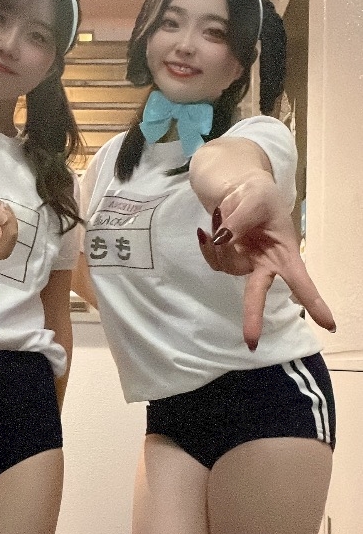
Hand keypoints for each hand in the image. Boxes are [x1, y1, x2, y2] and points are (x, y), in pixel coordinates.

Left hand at [196, 174, 335, 350]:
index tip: (328, 324)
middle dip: (254, 317)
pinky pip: (213, 260)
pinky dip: (207, 245)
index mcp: (284, 253)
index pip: (300, 281)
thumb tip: (222, 239)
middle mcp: (265, 264)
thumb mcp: (254, 199)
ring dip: (222, 243)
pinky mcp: (227, 260)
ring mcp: (244, 264)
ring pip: (227, 266)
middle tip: (252, 343)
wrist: (237, 190)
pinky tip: (206, 231)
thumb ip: (239, 221)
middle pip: (258, 294)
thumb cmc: (257, 195)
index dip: (313, 302)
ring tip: (225, 215)